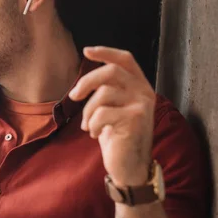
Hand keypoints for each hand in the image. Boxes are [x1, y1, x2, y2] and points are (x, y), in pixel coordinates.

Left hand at [69, 46, 154, 186]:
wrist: (129, 166)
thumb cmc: (117, 136)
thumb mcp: (113, 109)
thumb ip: (108, 91)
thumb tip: (86, 80)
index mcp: (140, 86)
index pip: (125, 59)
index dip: (106, 52)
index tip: (86, 51)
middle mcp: (144, 92)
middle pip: (111, 72)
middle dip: (86, 82)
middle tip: (73, 96)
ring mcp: (141, 105)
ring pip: (103, 94)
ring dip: (87, 111)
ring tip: (88, 125)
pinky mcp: (135, 119)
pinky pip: (102, 113)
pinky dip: (91, 124)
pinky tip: (94, 134)